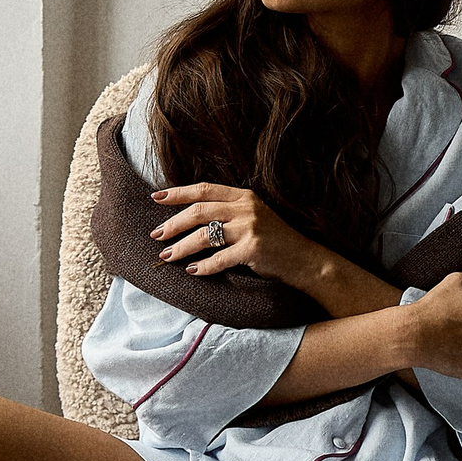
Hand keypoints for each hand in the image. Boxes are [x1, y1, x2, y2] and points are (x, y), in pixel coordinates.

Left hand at [149, 183, 317, 287]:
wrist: (305, 259)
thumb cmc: (275, 240)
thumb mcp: (253, 216)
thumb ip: (228, 211)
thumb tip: (189, 216)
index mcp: (243, 196)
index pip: (204, 189)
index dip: (178, 192)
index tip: (156, 197)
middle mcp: (245, 208)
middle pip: (198, 211)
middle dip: (173, 223)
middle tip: (157, 234)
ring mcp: (250, 228)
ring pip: (204, 236)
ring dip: (181, 247)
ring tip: (168, 255)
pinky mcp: (253, 249)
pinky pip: (219, 259)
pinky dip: (203, 267)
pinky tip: (193, 271)